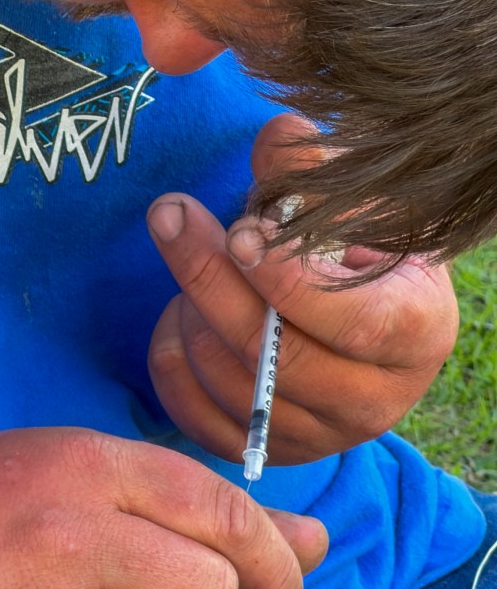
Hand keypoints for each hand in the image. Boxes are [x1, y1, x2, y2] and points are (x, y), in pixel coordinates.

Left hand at [147, 114, 457, 464]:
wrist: (364, 313)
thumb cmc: (363, 248)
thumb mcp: (356, 201)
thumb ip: (316, 170)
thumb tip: (278, 138)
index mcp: (417, 332)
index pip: (350, 322)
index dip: (285, 279)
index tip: (238, 229)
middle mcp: (375, 400)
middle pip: (275, 356)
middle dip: (210, 279)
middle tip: (171, 214)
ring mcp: (321, 436)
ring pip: (229, 382)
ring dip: (192, 310)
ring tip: (193, 259)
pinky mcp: (268, 450)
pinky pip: (196, 417)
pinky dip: (171, 360)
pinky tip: (180, 312)